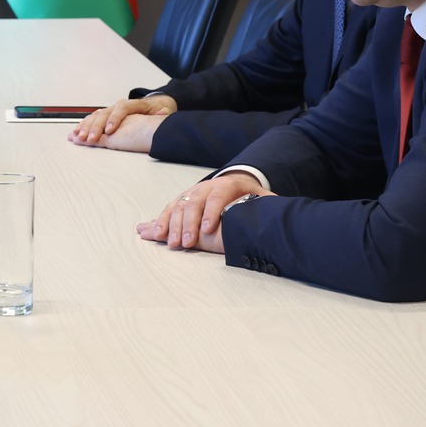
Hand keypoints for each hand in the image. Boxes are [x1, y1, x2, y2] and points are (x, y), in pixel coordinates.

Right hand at [68, 95, 176, 146]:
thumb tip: (163, 114)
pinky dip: (84, 125)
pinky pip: (94, 119)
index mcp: (134, 104)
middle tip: (89, 138)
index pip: (122, 109)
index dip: (114, 120)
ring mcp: (112, 110)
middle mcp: (120, 105)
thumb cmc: (160, 108)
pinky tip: (77, 132)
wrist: (157, 102)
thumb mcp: (165, 110)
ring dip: (86, 126)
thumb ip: (163, 113)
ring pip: (96, 116)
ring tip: (77, 136)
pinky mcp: (108, 116)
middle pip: (105, 114)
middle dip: (96, 127)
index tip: (109, 131)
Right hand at [135, 173, 271, 254]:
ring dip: (169, 224)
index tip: (208, 230)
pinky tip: (148, 232)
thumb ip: (269, 205)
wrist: (237, 183)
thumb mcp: (263, 198)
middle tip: (185, 243)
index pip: (217, 196)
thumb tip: (277, 213)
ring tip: (167, 241)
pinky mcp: (182, 201)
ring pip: (177, 206)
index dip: (211, 212)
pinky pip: (168, 210)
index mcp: (228, 185)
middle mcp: (206, 187)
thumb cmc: (250, 196)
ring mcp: (192, 193)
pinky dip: (158, 221)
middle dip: (187, 224)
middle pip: (193, 202)